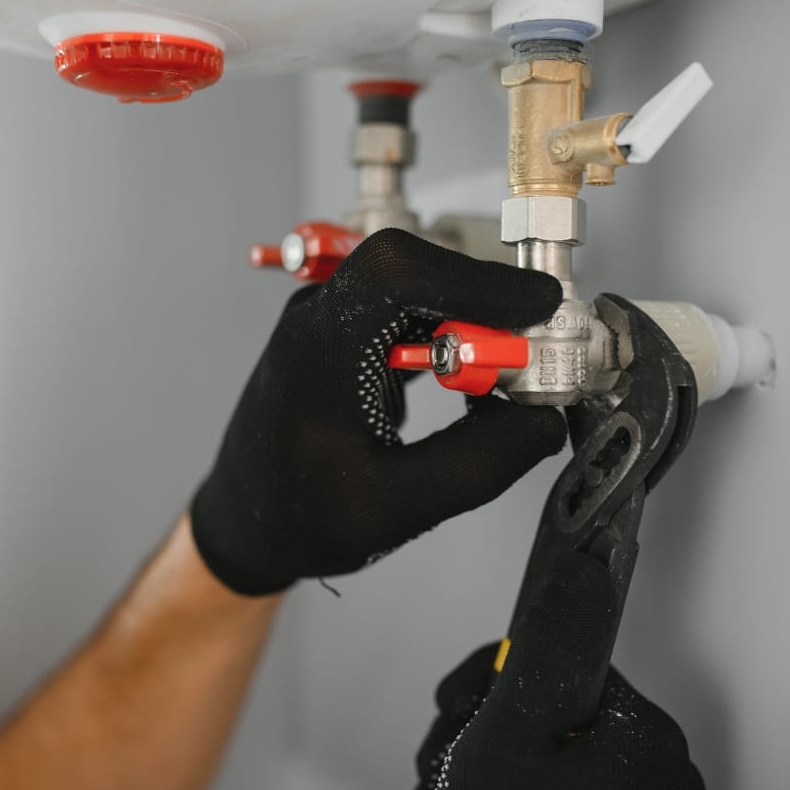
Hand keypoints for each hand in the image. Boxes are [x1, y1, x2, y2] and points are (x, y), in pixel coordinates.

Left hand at [191, 228, 566, 595]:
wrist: (247, 517)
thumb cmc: (296, 514)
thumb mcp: (395, 507)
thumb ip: (477, 464)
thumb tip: (542, 420)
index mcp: (319, 349)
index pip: (397, 273)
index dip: (476, 280)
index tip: (536, 307)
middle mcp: (320, 319)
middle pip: (416, 271)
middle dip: (487, 303)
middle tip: (534, 354)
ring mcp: (332, 321)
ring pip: (419, 288)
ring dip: (474, 321)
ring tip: (506, 380)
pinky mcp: (348, 335)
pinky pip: (411, 312)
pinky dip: (453, 336)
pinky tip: (471, 385)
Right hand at [406, 552, 705, 789]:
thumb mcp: (513, 732)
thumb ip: (543, 648)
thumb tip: (583, 571)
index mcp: (646, 741)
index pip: (562, 661)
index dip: (496, 680)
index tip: (464, 701)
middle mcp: (652, 779)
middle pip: (545, 710)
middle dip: (481, 731)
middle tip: (454, 764)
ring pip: (537, 757)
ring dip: (479, 768)